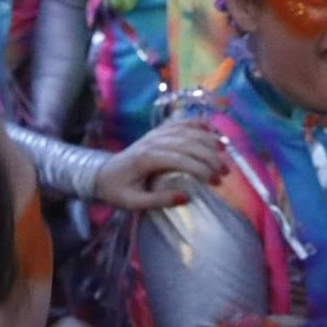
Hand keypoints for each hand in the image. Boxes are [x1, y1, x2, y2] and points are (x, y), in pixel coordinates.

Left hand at [91, 120, 225, 209]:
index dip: (200, 169)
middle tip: (225, 172)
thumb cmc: (117, 190)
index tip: (216, 181)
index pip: (179, 159)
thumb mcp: (134, 203)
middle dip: (209, 156)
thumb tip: (187, 197)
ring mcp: (155, 134)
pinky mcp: (157, 132)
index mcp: (146, 158)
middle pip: (187, 143)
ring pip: (185, 131)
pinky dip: (195, 124)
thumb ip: (159, 201)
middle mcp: (152, 141)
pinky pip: (178, 123)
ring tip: (225, 151)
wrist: (101, 174)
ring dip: (207, 140)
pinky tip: (210, 128)